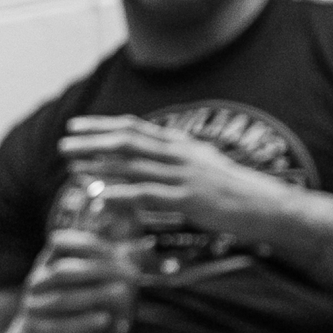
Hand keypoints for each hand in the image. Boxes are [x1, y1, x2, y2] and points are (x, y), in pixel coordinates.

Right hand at [8, 227, 136, 332]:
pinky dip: (83, 322)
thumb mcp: (77, 287)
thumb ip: (100, 270)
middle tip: (129, 275)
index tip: (116, 251)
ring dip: (95, 295)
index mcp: (46, 266)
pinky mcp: (36, 332)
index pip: (59, 244)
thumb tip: (137, 252)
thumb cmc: (64, 311)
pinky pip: (59, 326)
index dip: (86, 243)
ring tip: (122, 294)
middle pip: (62, 272)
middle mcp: (36, 283)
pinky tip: (105, 320)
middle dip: (98, 271)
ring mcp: (33, 307)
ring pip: (62, 299)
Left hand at [58, 115, 288, 239]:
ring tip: (71, 167)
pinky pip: (147, 194)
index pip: (135, 128)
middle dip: (92, 141)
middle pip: (128, 141)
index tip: (75, 126)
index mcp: (181, 144)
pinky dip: (120, 194)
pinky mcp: (189, 199)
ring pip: (133, 165)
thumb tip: (146, 158)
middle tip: (63, 145)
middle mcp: (180, 154)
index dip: (102, 126)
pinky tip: (99, 196)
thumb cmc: (234, 191)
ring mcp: (185, 175)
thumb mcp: (202, 167)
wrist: (269, 206)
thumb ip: (174, 161)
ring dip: (99, 165)